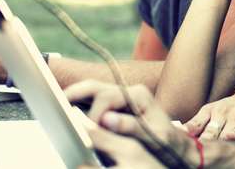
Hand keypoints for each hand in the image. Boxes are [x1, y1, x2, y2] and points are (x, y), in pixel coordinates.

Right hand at [65, 80, 198, 167]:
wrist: (179, 147)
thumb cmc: (169, 144)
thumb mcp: (154, 137)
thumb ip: (131, 126)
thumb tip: (107, 119)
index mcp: (138, 95)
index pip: (106, 98)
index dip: (92, 114)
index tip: (85, 131)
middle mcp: (129, 92)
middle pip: (94, 87)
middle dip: (73, 94)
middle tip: (55, 104)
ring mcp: (122, 98)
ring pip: (91, 91)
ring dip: (73, 97)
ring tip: (55, 106)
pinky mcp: (117, 107)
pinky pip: (94, 102)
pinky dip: (79, 105)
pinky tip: (68, 113)